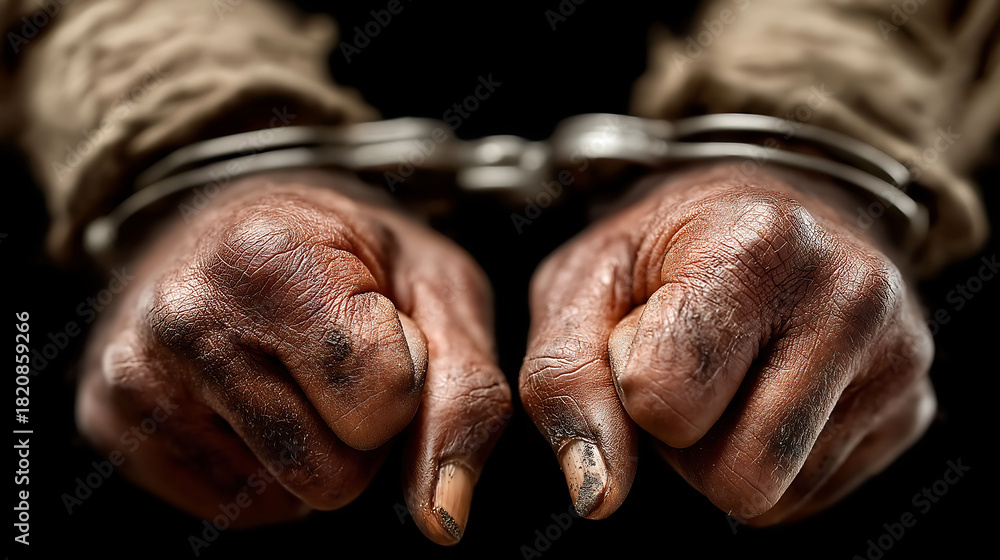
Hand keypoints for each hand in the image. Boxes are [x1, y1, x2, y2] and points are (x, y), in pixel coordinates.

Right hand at [76, 169, 510, 543]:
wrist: (238, 226)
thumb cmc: (357, 257)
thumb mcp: (439, 290)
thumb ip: (464, 395)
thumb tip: (444, 521)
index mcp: (273, 257)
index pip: (383, 403)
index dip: (405, 382)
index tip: (381, 328)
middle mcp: (185, 316)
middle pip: (333, 475)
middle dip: (359, 433)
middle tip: (339, 364)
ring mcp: (133, 376)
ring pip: (284, 499)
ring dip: (312, 452)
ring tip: (293, 373)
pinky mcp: (110, 425)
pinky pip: (233, 507)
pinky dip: (260, 466)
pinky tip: (249, 395)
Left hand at [519, 162, 934, 522]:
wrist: (765, 211)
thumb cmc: (661, 249)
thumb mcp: (584, 283)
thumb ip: (564, 381)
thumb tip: (599, 495)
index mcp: (757, 245)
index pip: (668, 401)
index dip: (631, 388)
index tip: (644, 334)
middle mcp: (851, 296)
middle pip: (739, 478)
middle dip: (685, 444)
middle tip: (685, 370)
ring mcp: (899, 356)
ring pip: (774, 496)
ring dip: (725, 453)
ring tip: (728, 374)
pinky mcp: (914, 407)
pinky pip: (812, 497)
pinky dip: (771, 461)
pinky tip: (767, 390)